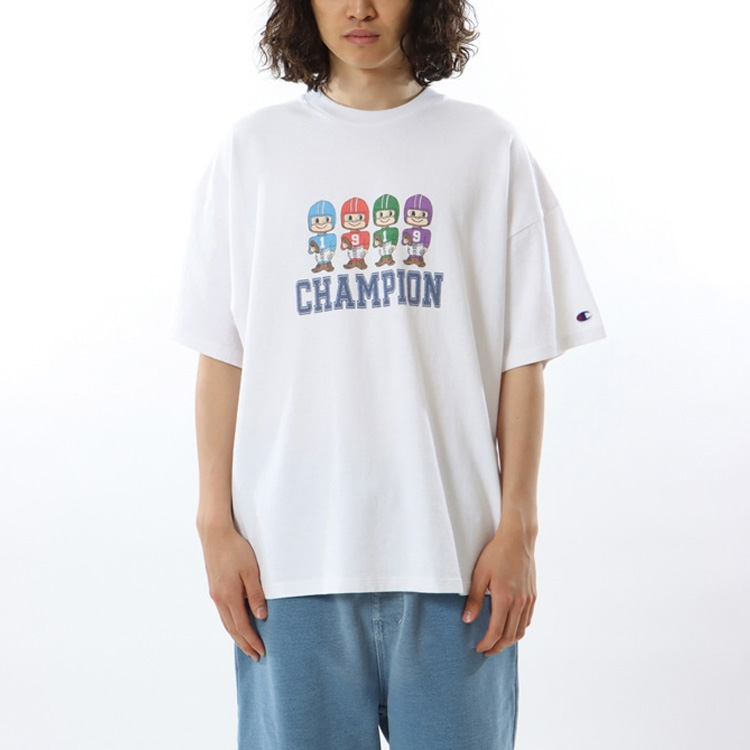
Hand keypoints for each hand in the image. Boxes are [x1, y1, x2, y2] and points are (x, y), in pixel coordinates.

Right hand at [199, 524, 267, 660]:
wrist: (215, 534)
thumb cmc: (236, 550)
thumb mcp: (251, 571)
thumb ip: (256, 594)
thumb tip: (261, 616)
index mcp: (229, 597)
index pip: (243, 626)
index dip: (252, 640)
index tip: (261, 652)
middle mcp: (220, 599)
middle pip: (233, 629)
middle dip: (245, 644)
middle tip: (255, 656)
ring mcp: (215, 594)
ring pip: (226, 622)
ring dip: (237, 635)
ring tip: (246, 645)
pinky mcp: (214, 587)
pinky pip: (223, 612)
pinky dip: (230, 623)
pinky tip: (236, 623)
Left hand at [462, 528, 536, 655]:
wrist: (518, 539)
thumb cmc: (496, 554)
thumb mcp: (479, 574)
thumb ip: (474, 599)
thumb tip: (468, 620)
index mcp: (505, 599)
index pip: (496, 632)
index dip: (486, 643)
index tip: (478, 648)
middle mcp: (519, 603)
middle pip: (510, 636)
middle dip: (497, 647)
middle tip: (486, 651)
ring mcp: (529, 600)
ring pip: (521, 630)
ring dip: (509, 641)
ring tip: (497, 643)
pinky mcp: (533, 595)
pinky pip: (528, 619)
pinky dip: (519, 629)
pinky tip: (511, 627)